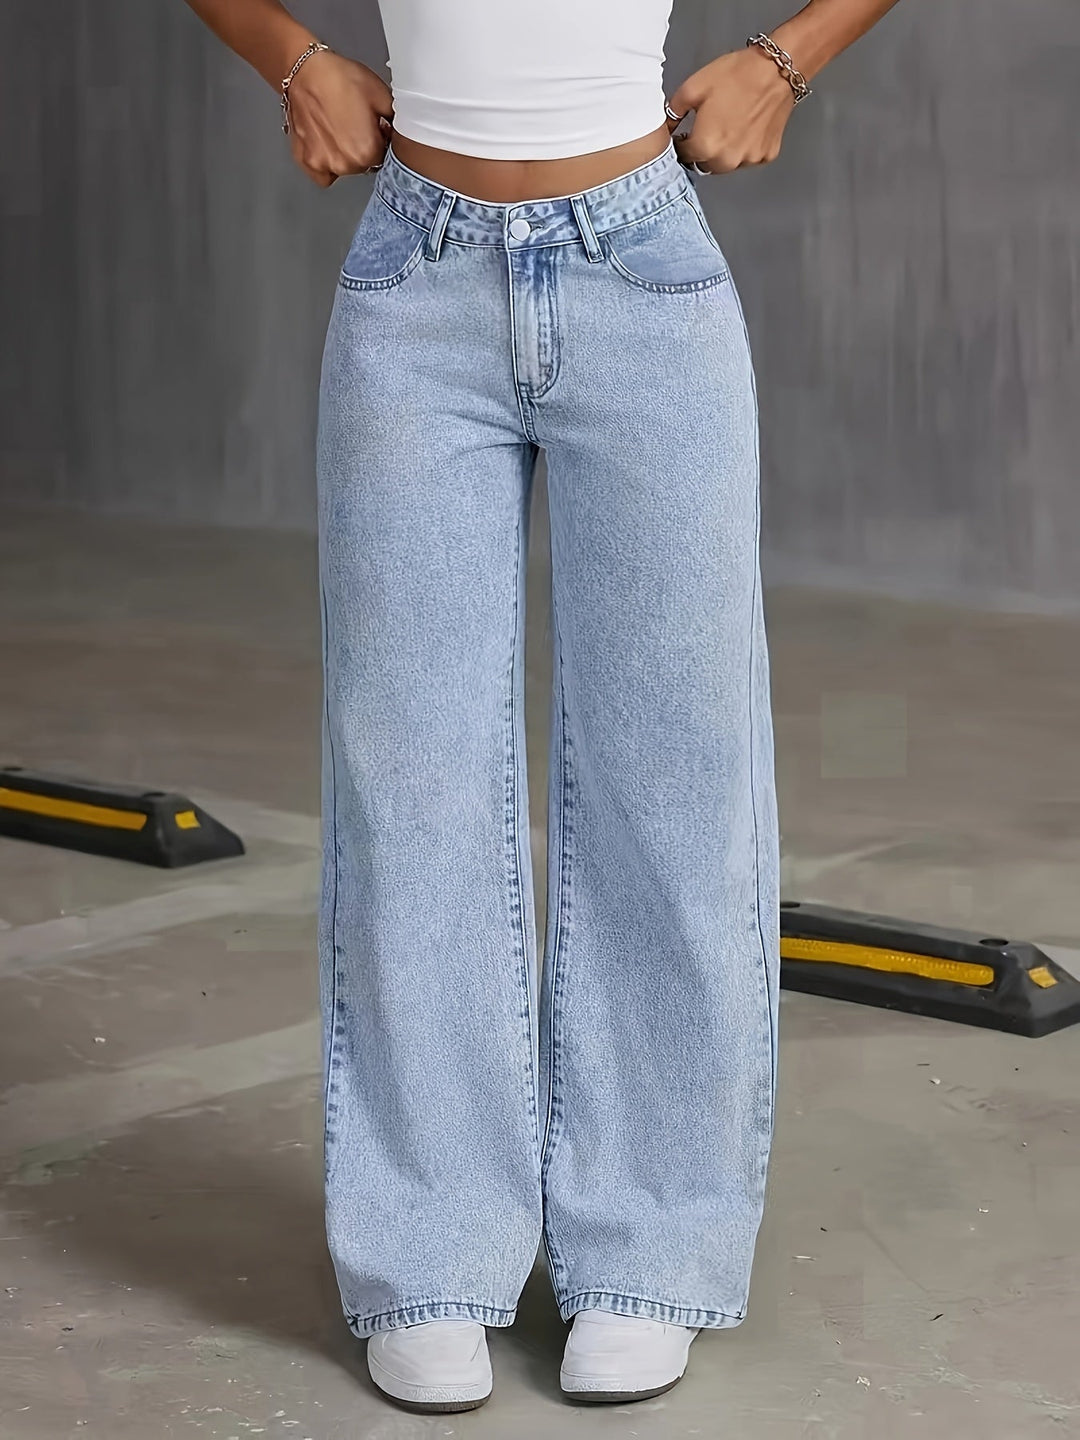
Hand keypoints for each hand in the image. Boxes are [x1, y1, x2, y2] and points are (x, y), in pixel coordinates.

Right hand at [285, 50, 392, 186]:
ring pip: (344, 169)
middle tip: (354, 123)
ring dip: (345, 155)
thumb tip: (401, 135)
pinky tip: (326, 142)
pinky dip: (326, 162)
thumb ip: (397, 122)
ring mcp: (323, 164)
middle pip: (364, 165)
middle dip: (363, 148)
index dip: (380, 140)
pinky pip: (323, 174)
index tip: (374, 128)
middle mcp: (345, 163)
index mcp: (367, 151)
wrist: (306, 70)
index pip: (384, 157)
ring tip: (338, 127)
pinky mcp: (306, 160)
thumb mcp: (382, 95)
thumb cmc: (340, 79)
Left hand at [667, 47, 795, 175]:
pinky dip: (743, 149)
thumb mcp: (693, 87)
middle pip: (703, 164)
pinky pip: (746, 158)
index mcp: (705, 146)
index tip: (682, 134)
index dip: (680, 144)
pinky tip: (744, 128)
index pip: (682, 156)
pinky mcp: (765, 156)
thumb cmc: (736, 75)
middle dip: (700, 150)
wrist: (775, 69)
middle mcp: (727, 160)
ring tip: (726, 126)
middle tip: (705, 128)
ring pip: (725, 165)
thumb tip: (666, 128)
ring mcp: (748, 160)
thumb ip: (673, 112)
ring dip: (720, 153)